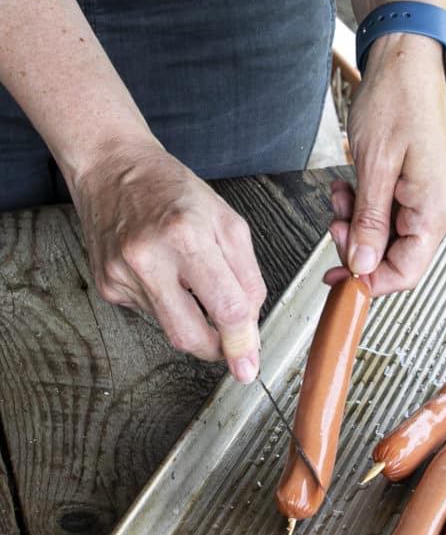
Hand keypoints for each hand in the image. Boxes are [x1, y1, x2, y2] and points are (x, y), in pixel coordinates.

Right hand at [71, 138, 266, 382]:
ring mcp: (123, 275)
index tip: (248, 366)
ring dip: (191, 317)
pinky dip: (167, 303)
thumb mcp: (226, 222)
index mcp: (186, 235)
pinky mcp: (108, 285)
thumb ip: (247, 276)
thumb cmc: (173, 192)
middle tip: (228, 346)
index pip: (225, 307)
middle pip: (190, 335)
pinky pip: (151, 314)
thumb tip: (249, 328)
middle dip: (215, 350)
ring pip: (172, 328)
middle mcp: (149, 257)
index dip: (241, 342)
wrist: (112, 169)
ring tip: (188, 278)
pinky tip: (161, 274)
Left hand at [326, 32, 445, 294]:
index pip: (405, 272)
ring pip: (384, 238)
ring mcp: (426, 200)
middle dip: (357, 245)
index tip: (340, 279)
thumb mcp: (375, 166)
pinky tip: (349, 188)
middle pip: (393, 257)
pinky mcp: (414, 190)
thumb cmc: (398, 98)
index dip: (370, 281)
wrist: (404, 59)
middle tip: (333, 224)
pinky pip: (385, 217)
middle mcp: (436, 209)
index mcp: (435, 209)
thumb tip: (362, 263)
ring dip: (355, 224)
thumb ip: (369, 221)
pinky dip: (361, 208)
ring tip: (340, 196)